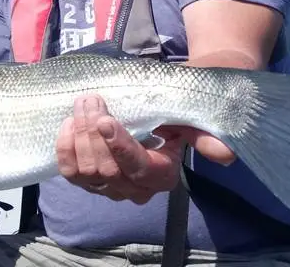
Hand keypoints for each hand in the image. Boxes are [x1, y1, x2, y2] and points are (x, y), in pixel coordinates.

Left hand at [55, 94, 235, 203]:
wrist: (162, 109)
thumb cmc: (178, 108)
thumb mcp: (192, 117)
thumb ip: (204, 135)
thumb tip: (225, 155)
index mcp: (163, 175)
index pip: (138, 168)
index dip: (120, 147)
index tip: (105, 120)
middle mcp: (136, 189)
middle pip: (107, 170)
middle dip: (93, 133)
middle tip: (90, 99)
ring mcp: (110, 187)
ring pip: (87, 173)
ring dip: (79, 136)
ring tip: (82, 104)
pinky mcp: (90, 181)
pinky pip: (71, 173)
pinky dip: (65, 149)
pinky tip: (67, 124)